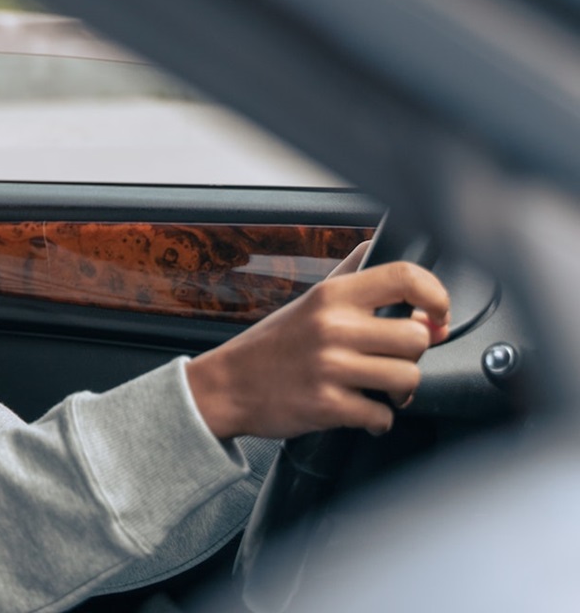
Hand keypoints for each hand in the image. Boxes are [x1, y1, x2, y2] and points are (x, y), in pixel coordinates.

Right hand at [185, 256, 450, 439]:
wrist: (227, 385)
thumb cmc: (272, 344)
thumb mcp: (307, 300)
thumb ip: (347, 273)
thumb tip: (374, 245)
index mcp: (332, 296)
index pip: (405, 278)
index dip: (437, 296)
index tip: (437, 315)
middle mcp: (332, 327)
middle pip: (417, 337)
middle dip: (413, 355)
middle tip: (394, 361)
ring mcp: (329, 367)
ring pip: (408, 378)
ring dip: (400, 391)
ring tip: (380, 389)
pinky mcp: (327, 406)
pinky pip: (381, 416)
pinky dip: (377, 420)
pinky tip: (361, 411)